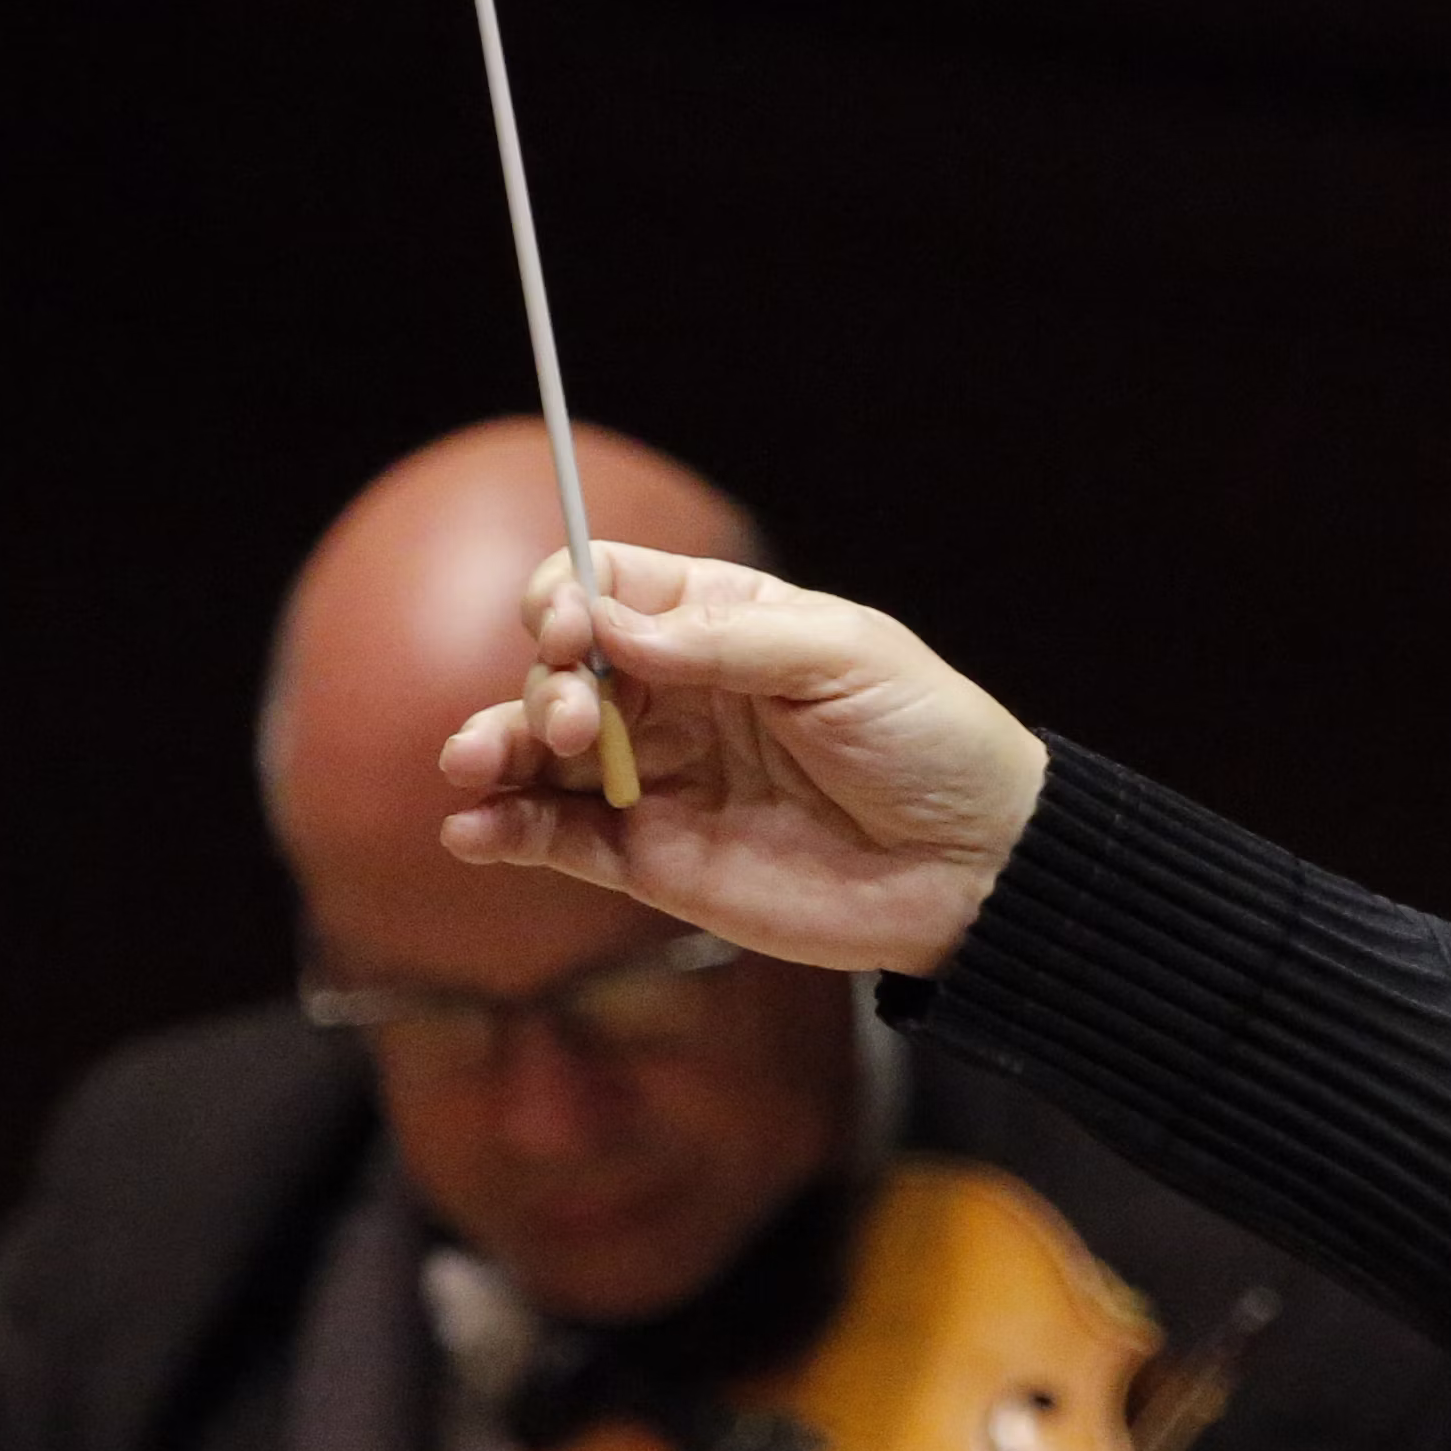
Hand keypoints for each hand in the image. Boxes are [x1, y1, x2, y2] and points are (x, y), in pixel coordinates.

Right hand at [434, 539, 1046, 975]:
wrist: (977, 866)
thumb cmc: (930, 739)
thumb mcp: (845, 658)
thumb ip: (725, 643)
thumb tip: (611, 629)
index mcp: (719, 623)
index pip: (607, 584)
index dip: (569, 596)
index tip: (569, 628)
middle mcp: (675, 694)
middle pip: (563, 668)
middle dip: (544, 685)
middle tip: (572, 723)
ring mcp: (658, 777)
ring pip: (542, 753)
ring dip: (495, 749)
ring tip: (474, 766)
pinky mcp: (654, 859)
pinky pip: (559, 839)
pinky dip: (505, 832)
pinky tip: (473, 832)